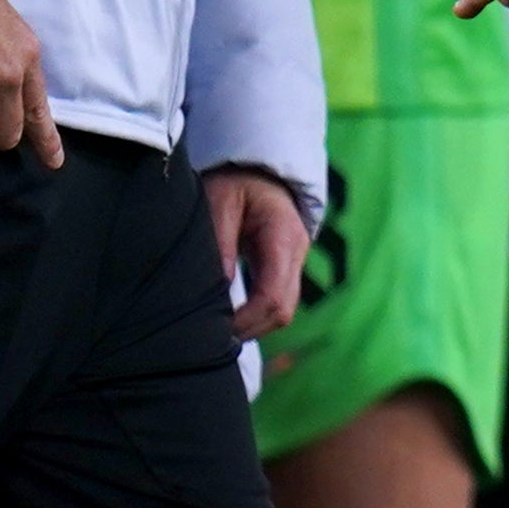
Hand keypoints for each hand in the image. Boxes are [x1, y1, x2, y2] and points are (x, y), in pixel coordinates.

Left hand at [202, 164, 309, 338]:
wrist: (258, 169)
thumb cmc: (235, 182)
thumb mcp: (219, 204)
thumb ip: (220, 245)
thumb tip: (218, 290)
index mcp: (282, 237)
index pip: (274, 295)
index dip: (247, 319)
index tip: (217, 329)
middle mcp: (296, 253)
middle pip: (284, 310)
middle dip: (250, 329)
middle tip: (212, 338)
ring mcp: (295, 262)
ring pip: (283, 310)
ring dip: (253, 325)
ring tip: (218, 330)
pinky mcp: (285, 267)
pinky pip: (277, 302)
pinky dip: (255, 315)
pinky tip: (229, 318)